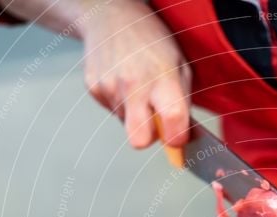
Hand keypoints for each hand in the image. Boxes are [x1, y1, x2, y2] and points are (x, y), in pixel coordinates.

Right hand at [81, 0, 191, 146]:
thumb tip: (183, 135)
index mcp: (162, 76)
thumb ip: (183, 100)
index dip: (178, 138)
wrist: (110, 15)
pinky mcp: (93, 88)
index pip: (173, 122)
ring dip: (135, 114)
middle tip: (156, 123)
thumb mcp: (179, 63)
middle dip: (149, 138)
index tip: (178, 136)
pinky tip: (123, 81)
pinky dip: (120, 103)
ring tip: (138, 87)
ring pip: (126, 125)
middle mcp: (134, 84)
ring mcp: (110, 86)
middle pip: (139, 140)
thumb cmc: (151, 40)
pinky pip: (112, 111)